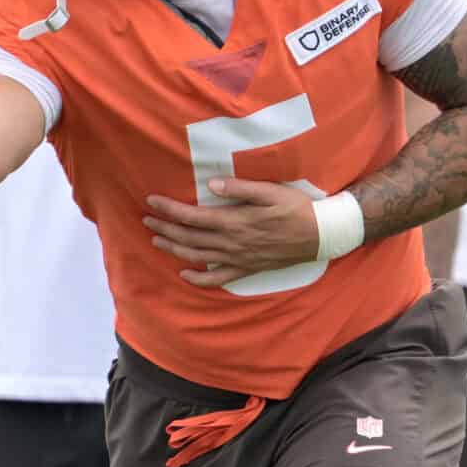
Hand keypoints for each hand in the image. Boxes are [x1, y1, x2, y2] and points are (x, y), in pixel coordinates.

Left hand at [143, 179, 319, 287]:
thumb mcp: (271, 192)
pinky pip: (218, 280)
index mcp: (235, 221)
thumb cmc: (296, 208)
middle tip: (146, 220)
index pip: (193, 216)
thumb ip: (241, 188)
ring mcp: (238, 259)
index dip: (170, 210)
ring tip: (157, 240)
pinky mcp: (247, 269)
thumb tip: (213, 186)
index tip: (151, 202)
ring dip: (174, 249)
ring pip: (198, 257)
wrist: (320, 235)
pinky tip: (185, 274)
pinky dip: (198, 280)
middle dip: (165, 228)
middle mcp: (232, 243)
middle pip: (190, 237)